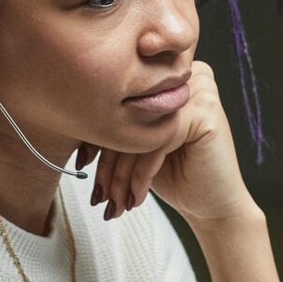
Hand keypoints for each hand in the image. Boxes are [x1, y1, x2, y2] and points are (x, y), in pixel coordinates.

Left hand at [85, 62, 253, 231]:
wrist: (212, 207)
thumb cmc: (173, 175)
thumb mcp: (138, 145)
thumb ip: (117, 123)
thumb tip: (70, 119)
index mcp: (167, 75)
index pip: (121, 101)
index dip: (96, 135)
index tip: (82, 166)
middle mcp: (185, 74)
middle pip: (130, 114)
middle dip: (108, 160)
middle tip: (98, 195)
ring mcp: (198, 90)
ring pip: (141, 130)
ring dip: (121, 175)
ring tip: (113, 203)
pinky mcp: (206, 112)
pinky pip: (158, 141)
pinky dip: (141, 176)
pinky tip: (136, 199)